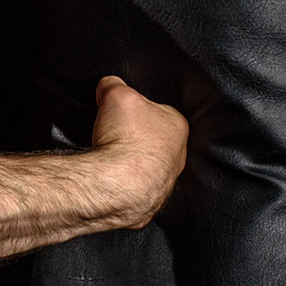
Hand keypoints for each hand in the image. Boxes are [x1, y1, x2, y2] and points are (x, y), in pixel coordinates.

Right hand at [90, 75, 188, 228]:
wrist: (117, 184)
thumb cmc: (126, 141)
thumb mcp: (117, 93)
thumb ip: (114, 84)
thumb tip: (108, 87)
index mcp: (177, 125)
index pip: (156, 108)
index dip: (133, 106)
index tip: (118, 110)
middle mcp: (178, 155)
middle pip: (149, 136)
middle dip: (130, 133)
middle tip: (111, 130)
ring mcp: (165, 180)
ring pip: (142, 162)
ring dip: (125, 158)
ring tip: (107, 152)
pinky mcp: (148, 200)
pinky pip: (131, 183)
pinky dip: (119, 178)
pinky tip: (108, 171)